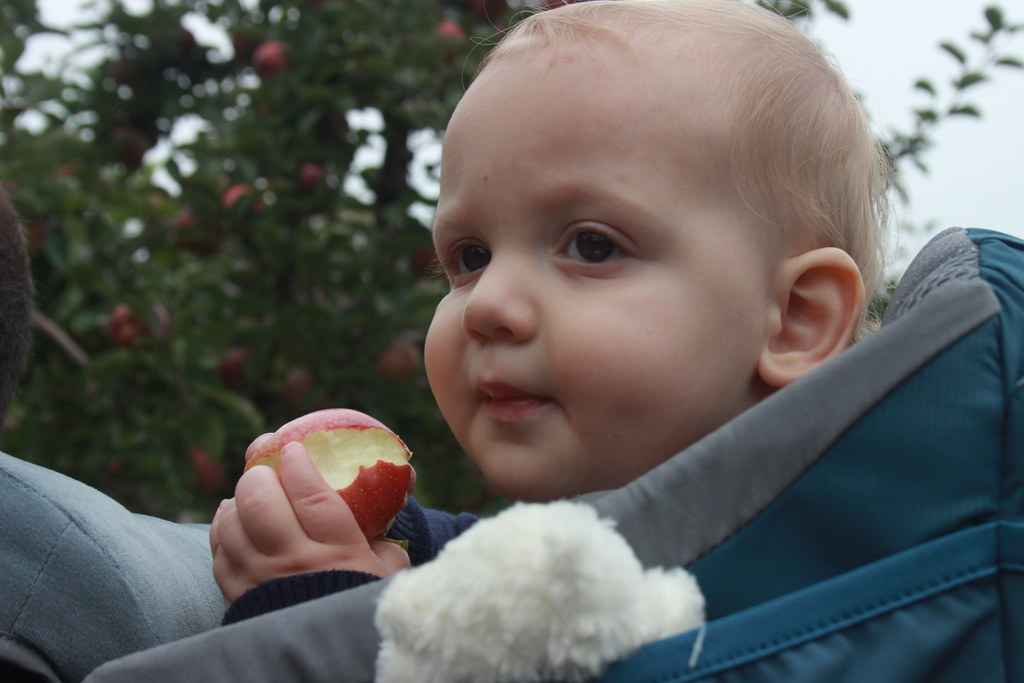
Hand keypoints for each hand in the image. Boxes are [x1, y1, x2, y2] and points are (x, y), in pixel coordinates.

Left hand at [210, 441, 410, 604]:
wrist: (332, 653)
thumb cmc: (363, 600)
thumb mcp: (388, 569)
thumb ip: (385, 532)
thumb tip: (396, 489)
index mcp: (337, 551)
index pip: (310, 495)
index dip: (297, 465)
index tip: (293, 448)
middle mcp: (294, 563)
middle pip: (260, 502)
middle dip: (258, 475)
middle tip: (265, 468)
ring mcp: (259, 579)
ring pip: (233, 522)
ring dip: (237, 500)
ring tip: (249, 493)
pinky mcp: (236, 595)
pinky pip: (218, 550)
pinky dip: (223, 528)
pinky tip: (233, 518)